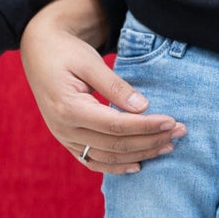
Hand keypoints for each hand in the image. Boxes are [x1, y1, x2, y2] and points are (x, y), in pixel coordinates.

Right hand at [20, 0, 185, 173]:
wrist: (39, 51)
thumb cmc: (66, 51)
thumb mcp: (90, 62)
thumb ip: (115, 86)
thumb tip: (143, 108)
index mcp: (68, 108)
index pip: (116, 125)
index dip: (146, 126)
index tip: (172, 121)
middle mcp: (63, 129)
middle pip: (115, 144)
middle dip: (151, 141)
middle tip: (179, 133)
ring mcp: (63, 138)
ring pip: (106, 157)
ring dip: (140, 155)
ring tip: (168, 147)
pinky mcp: (67, 140)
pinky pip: (92, 160)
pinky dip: (116, 166)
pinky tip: (138, 165)